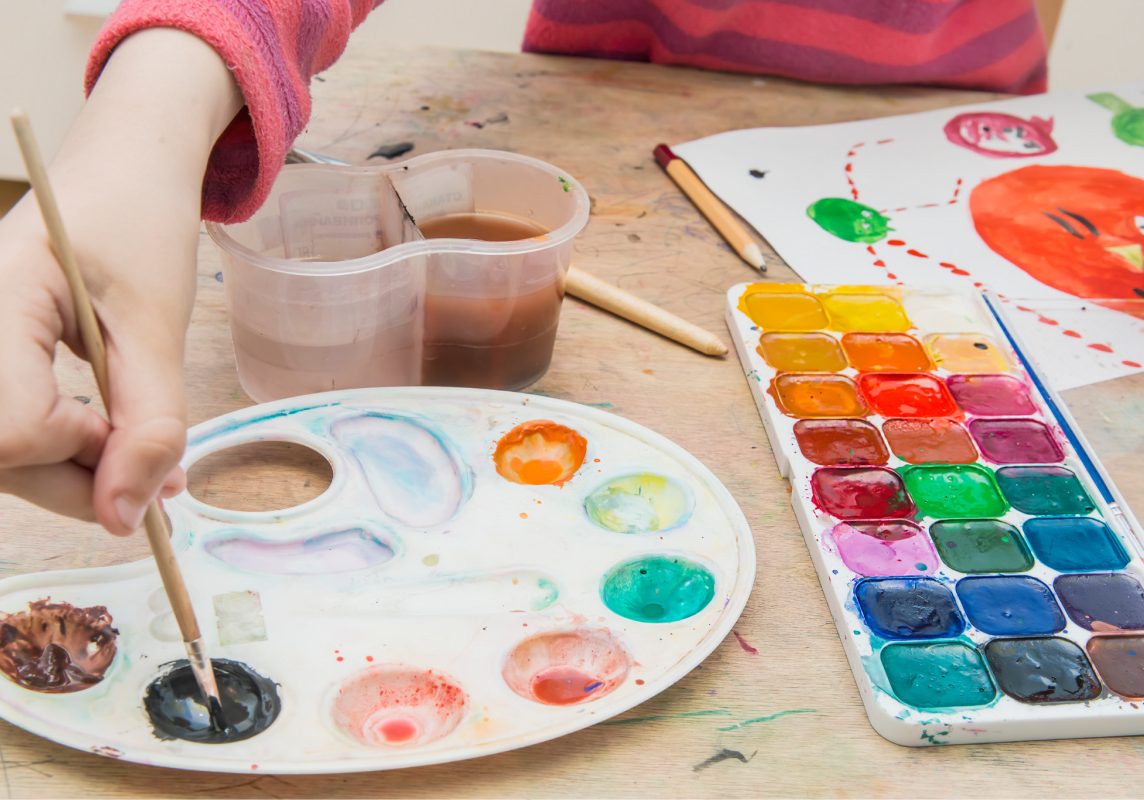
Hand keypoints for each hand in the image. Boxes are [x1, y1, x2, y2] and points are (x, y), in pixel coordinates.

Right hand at [0, 29, 240, 533]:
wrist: (122, 169)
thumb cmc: (138, 222)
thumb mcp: (158, 322)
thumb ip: (150, 420)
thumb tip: (123, 519)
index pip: (11, 427)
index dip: (80, 453)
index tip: (136, 433)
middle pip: (0, 455)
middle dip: (80, 482)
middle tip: (157, 477)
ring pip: (2, 456)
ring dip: (76, 476)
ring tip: (147, 462)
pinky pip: (11, 430)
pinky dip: (64, 452)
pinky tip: (115, 445)